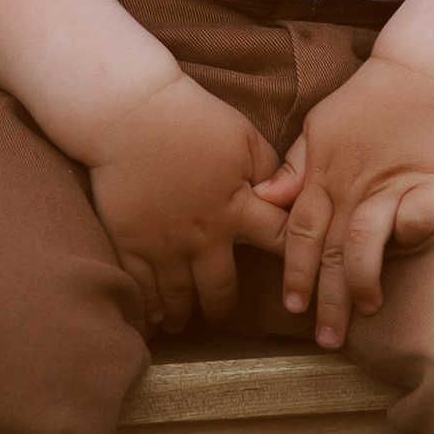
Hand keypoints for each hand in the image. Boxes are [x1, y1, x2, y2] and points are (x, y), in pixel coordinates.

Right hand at [83, 69, 284, 334]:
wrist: (129, 112)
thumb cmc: (190, 117)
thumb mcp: (243, 136)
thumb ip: (270, 170)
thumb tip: (289, 195)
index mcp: (238, 206)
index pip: (280, 243)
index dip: (297, 265)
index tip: (303, 283)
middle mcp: (204, 235)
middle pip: (222, 291)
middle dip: (223, 308)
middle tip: (222, 313)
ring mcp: (165, 244)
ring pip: (180, 298)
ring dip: (184, 315)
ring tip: (182, 322)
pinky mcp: (131, 243)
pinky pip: (142, 290)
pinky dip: (148, 310)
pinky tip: (151, 319)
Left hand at [251, 54, 433, 347]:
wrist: (424, 73)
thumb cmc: (369, 102)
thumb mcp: (320, 126)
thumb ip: (296, 167)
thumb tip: (263, 199)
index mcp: (324, 175)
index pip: (301, 233)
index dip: (296, 271)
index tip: (294, 308)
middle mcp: (354, 186)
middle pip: (332, 250)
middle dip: (327, 298)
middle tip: (326, 339)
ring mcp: (392, 186)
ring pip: (366, 243)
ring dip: (362, 281)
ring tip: (364, 308)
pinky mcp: (431, 185)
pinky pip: (416, 221)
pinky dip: (409, 235)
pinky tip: (404, 252)